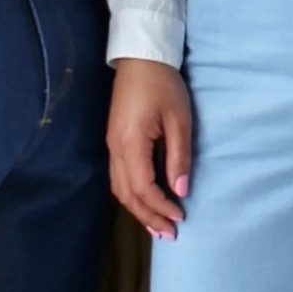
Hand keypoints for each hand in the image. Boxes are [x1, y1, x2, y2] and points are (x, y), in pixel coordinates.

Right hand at [107, 57, 193, 239]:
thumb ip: (179, 157)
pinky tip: (145, 200)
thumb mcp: (179, 119)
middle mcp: (116, 148)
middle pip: (127, 194)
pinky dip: (132, 194)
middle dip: (148, 216)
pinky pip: (119, 177)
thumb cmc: (164, 85)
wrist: (141, 57)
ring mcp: (111, 144)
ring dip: (138, 209)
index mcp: (131, 143)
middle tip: (169, 234)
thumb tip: (181, 191)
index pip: (143, 188)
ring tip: (157, 225)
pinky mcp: (114, 140)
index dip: (160, 207)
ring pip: (119, 188)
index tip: (180, 218)